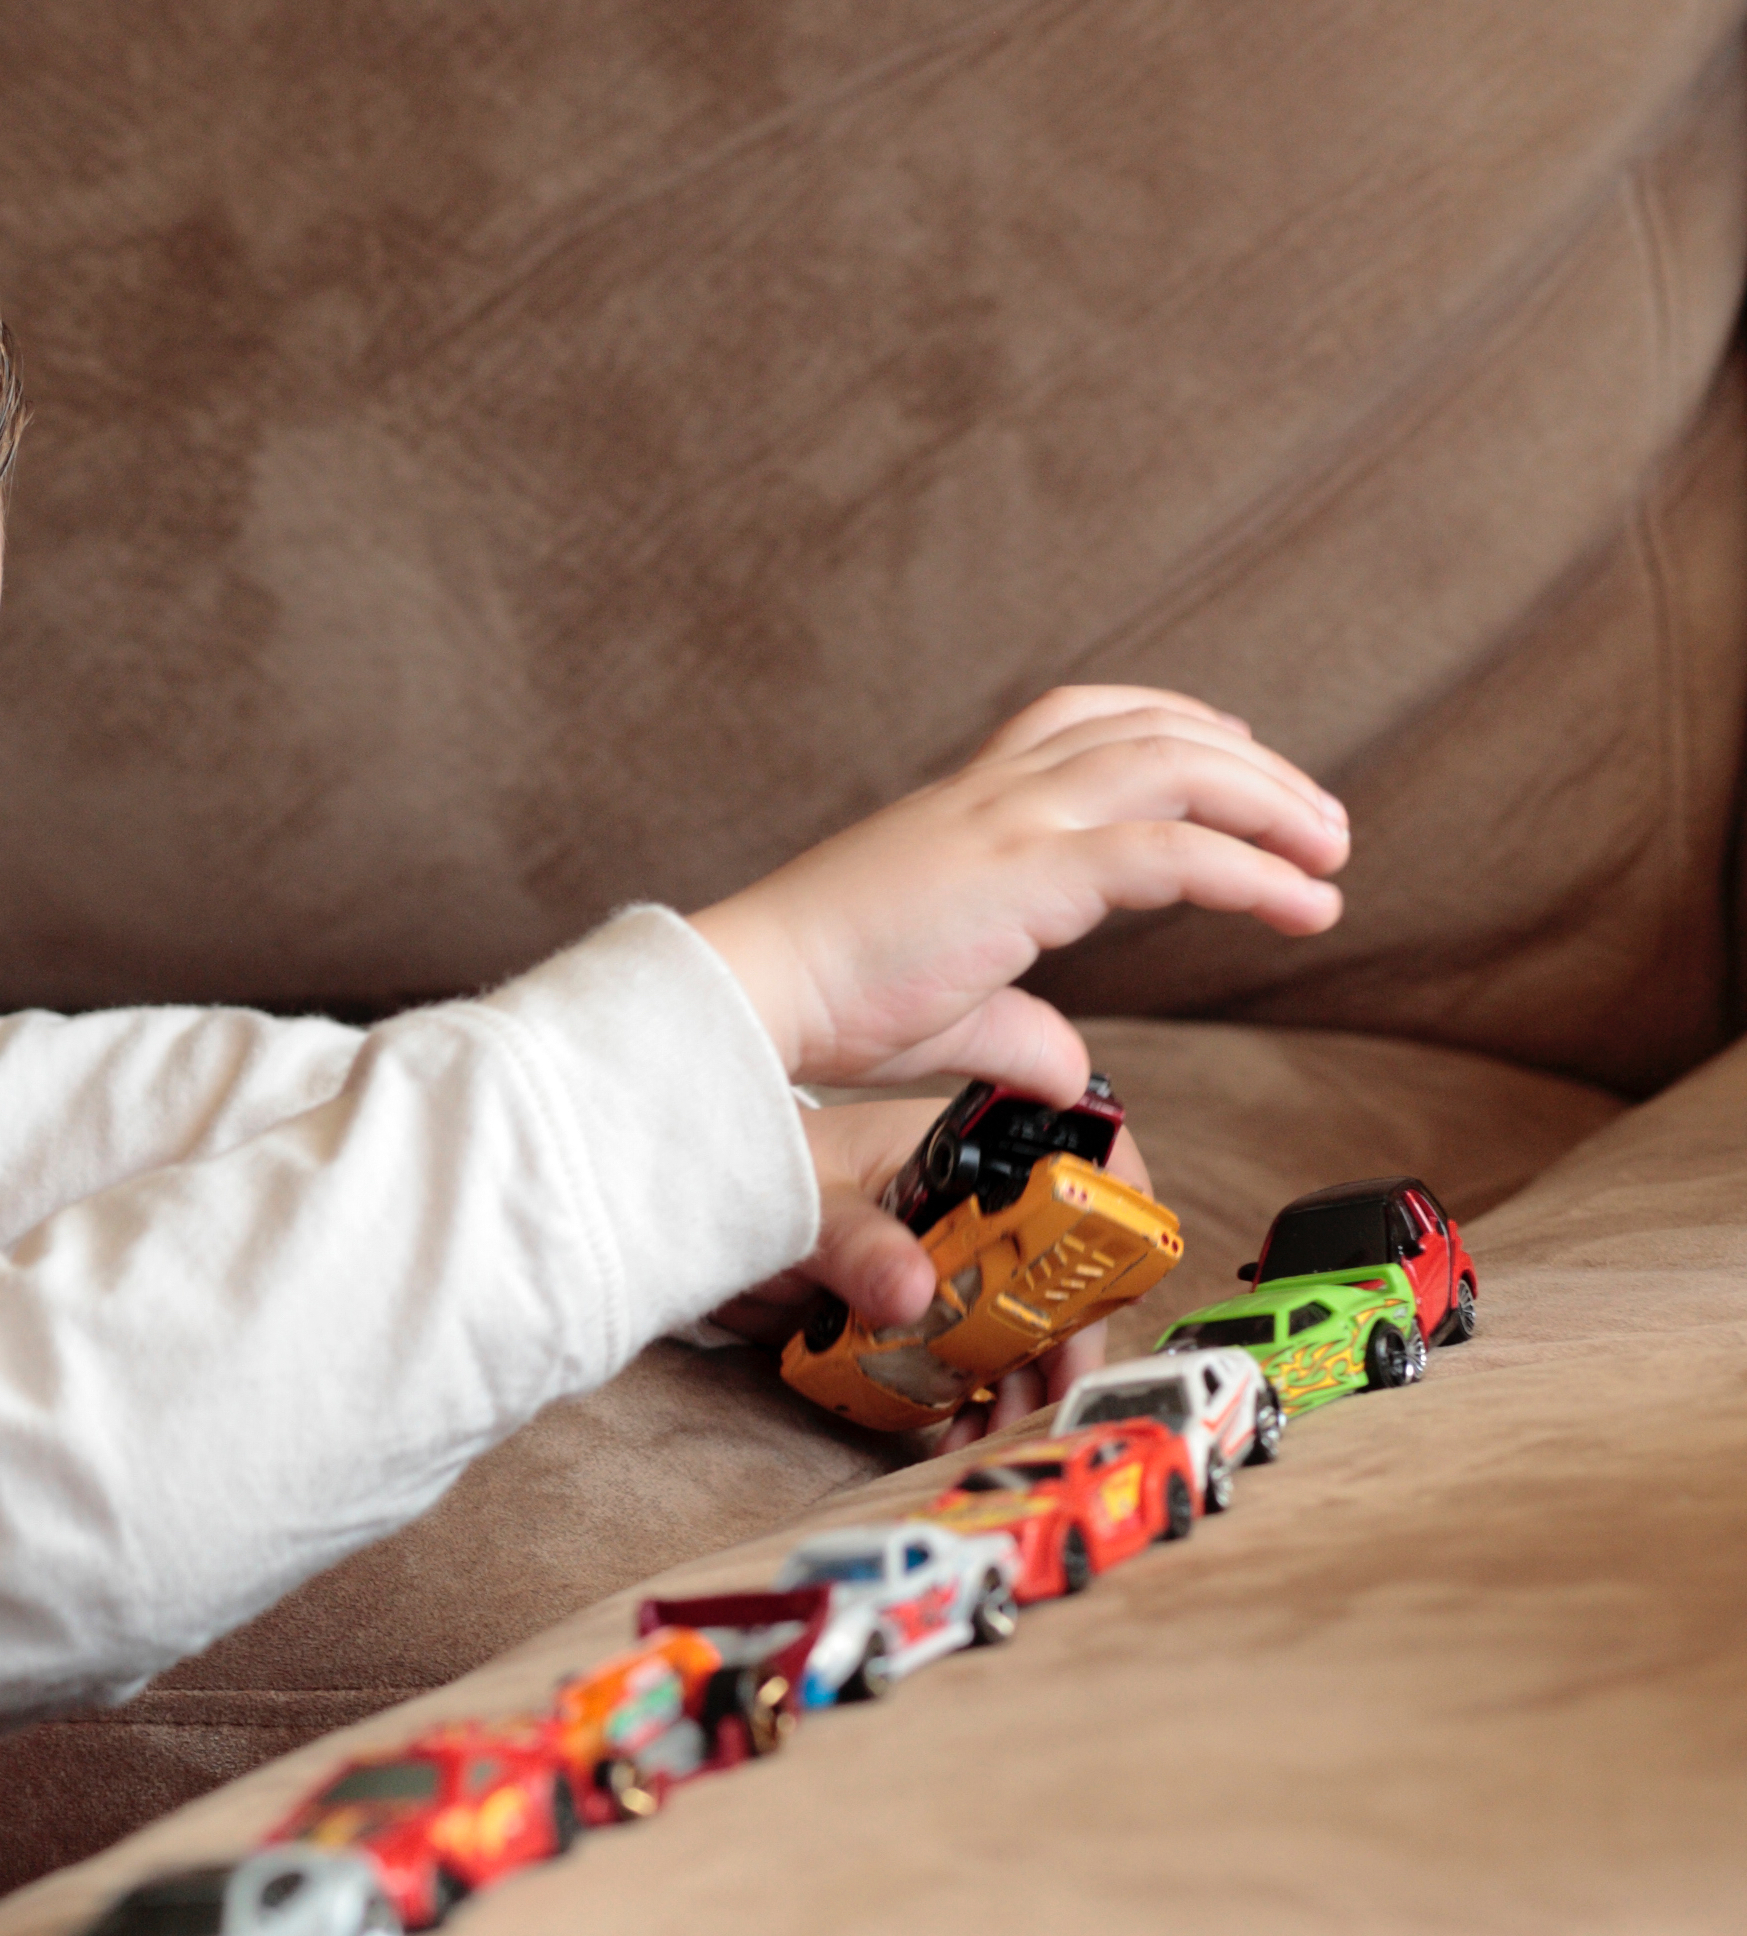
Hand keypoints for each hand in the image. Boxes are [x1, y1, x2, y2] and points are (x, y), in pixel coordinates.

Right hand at [687, 686, 1346, 1102]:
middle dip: (1253, 765)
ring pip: (1176, 767)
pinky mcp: (1026, 876)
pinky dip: (1253, 871)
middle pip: (1152, 730)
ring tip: (1329, 853)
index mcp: (964, 808)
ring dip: (1272, 802)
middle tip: (1320, 822)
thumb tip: (1068, 1069)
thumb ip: (1017, 1028)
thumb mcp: (943, 1010)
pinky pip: (1170, 853)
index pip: (1081, 720)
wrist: (751, 994)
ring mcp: (1010, 824)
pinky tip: (1302, 903)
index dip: (1171, 724)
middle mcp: (993, 795)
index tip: (1233, 750)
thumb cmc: (820, 1000)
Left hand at [705, 1097, 1154, 1454]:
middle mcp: (962, 1209)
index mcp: (957, 1155)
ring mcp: (940, 1263)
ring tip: (992, 1432)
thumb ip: (854, 1244)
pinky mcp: (910, 1311)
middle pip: (1050, 1273)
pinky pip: (958, 1356)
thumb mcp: (805, 1206)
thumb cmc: (755, 1176)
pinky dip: (964, 1397)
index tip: (1112, 1293)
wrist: (690, 1212)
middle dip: (1060, 1340)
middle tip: (1049, 1401)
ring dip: (1014, 1383)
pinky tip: (952, 1433)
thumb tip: (912, 1291)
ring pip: (1010, 1325)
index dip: (1105, 1226)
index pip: (1066, 1174)